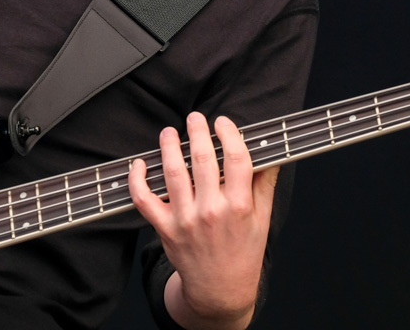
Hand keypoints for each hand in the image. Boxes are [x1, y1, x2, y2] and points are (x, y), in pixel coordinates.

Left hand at [129, 112, 276, 329]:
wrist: (220, 291)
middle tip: (195, 118)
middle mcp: (212, 211)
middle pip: (202, 159)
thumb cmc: (243, 252)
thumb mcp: (263, 219)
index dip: (229, 134)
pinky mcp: (165, 229)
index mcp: (240, 206)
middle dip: (197, 132)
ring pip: (173, 173)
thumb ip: (265, 184)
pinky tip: (140, 164)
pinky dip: (138, 180)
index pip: (236, 158)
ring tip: (169, 133)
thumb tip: (271, 153)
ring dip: (168, 147)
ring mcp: (186, 220)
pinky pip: (145, 200)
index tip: (223, 122)